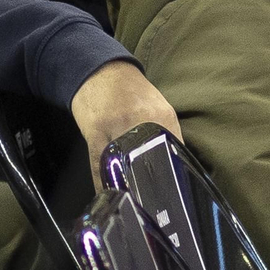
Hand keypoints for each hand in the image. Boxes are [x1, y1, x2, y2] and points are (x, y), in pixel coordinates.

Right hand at [70, 61, 182, 188]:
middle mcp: (140, 121)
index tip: (172, 191)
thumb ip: (167, 133)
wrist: (100, 70)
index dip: (173, 177)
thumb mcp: (158, 107)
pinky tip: (109, 192)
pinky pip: (100, 169)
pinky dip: (105, 184)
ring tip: (133, 198)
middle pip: (150, 165)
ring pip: (125, 170)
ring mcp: (115, 128)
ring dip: (129, 187)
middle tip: (152, 199)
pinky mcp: (95, 135)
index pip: (174, 155)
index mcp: (162, 116)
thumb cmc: (130, 91)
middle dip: (151, 185)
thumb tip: (175, 165)